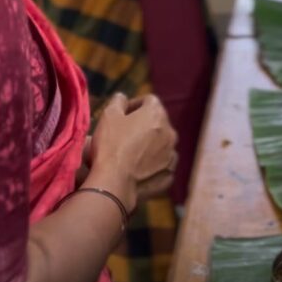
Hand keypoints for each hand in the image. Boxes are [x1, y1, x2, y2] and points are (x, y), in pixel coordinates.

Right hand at [88, 93, 177, 210]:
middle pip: (157, 122)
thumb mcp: (109, 115)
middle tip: (125, 135)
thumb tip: (123, 98)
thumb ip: (118, 100)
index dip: (134, 105)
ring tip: (131, 154)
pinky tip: (138, 170)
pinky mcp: (169, 175)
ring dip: (150, 145)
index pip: (149, 101)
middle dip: (143, 126)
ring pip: (161, 144)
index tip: (122, 115)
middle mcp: (170, 132)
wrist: (114, 183)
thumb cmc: (111, 145)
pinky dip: (153, 166)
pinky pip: (162, 165)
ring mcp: (172, 155)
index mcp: (157, 114)